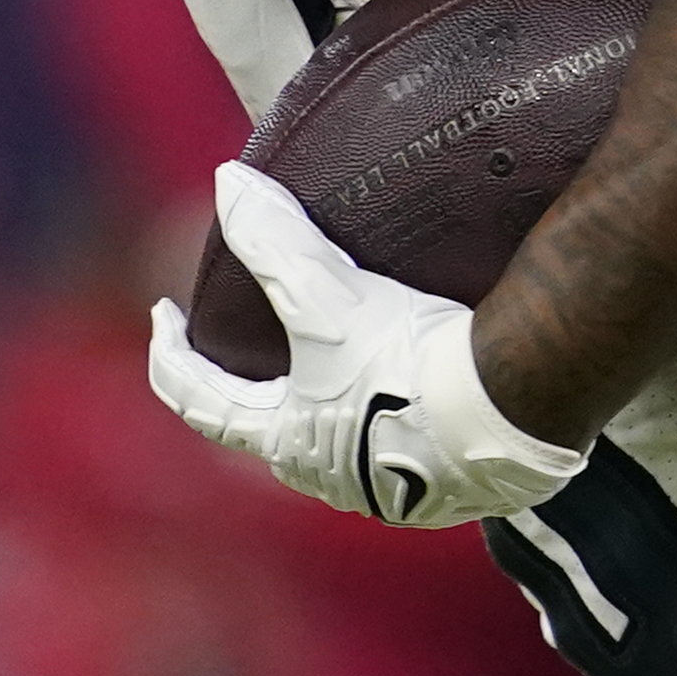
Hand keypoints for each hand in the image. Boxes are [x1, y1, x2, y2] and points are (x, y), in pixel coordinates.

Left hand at [148, 164, 592, 526]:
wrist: (512, 403)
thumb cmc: (407, 360)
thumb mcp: (328, 296)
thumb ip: (273, 240)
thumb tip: (229, 182)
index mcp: (287, 441)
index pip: (203, 402)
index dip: (173, 356)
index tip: (164, 318)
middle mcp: (331, 480)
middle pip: (275, 434)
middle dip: (261, 392)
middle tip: (260, 348)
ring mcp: (393, 493)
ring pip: (344, 451)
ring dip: (334, 414)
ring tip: (343, 369)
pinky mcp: (452, 492)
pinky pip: (412, 457)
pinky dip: (402, 427)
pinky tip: (419, 400)